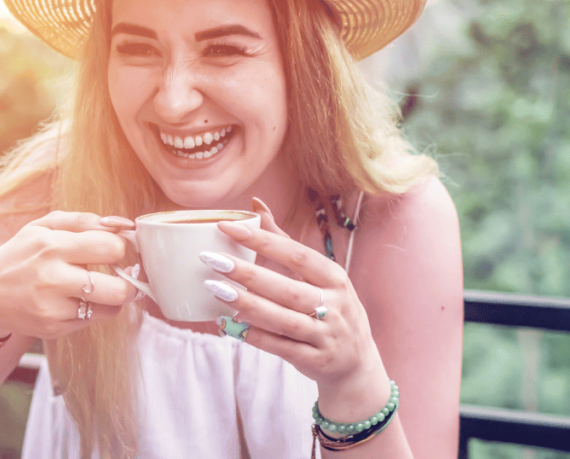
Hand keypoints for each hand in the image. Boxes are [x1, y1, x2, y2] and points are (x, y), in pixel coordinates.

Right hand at [0, 211, 138, 339]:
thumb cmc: (20, 255)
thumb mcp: (44, 226)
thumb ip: (85, 220)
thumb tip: (123, 224)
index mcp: (53, 246)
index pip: (112, 247)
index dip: (121, 247)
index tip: (116, 249)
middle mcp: (53, 278)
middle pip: (119, 288)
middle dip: (129, 281)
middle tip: (124, 274)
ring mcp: (53, 307)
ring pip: (110, 308)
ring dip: (114, 297)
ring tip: (104, 287)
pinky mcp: (53, 328)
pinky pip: (93, 320)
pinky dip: (94, 310)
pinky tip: (80, 300)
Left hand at [204, 199, 388, 398]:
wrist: (357, 364)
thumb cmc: (331, 309)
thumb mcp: (320, 276)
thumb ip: (284, 241)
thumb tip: (255, 204)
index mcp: (335, 278)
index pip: (297, 255)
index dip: (262, 241)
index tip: (227, 227)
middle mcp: (335, 305)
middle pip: (287, 288)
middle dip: (248, 274)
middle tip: (212, 260)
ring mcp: (326, 334)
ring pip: (283, 319)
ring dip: (248, 304)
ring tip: (215, 289)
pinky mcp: (315, 360)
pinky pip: (281, 347)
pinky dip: (255, 336)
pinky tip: (229, 324)